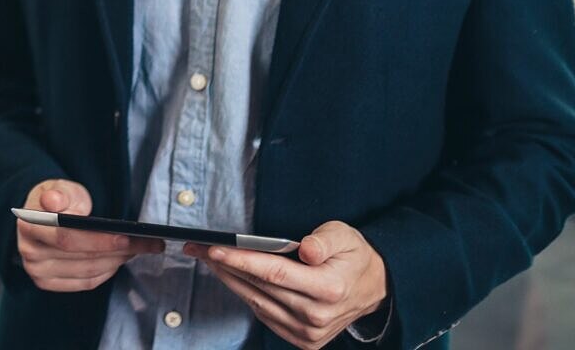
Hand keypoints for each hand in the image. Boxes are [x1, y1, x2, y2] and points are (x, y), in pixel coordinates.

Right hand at [14, 179, 160, 292]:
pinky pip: (86, 283)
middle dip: (119, 251)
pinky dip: (108, 272)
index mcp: (29, 225)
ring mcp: (37, 271)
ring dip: (118, 262)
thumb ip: (60, 193)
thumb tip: (53, 200)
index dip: (99, 241)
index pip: (67, 239)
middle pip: (82, 258)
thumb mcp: (61, 188)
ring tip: (140, 249)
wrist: (43, 215)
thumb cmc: (58, 199)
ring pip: (88, 272)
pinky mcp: (48, 284)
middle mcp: (29, 252)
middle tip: (149, 243)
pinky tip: (120, 260)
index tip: (127, 237)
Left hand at [185, 220, 387, 349]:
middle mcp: (317, 315)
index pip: (274, 273)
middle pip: (260, 287)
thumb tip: (304, 249)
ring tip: (210, 260)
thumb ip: (324, 241)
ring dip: (230, 281)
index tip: (214, 249)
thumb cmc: (354, 257)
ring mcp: (309, 332)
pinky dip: (247, 296)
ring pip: (257, 303)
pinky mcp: (304, 340)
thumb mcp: (344, 236)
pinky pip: (265, 315)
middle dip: (226, 265)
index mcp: (329, 288)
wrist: (375, 288)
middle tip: (199, 248)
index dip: (241, 260)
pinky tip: (234, 279)